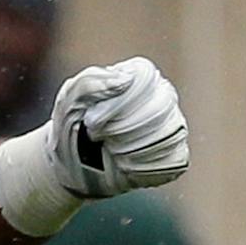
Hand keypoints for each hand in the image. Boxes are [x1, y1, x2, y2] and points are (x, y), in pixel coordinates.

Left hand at [45, 57, 189, 196]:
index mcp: (136, 76)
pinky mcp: (176, 153)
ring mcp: (172, 124)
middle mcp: (161, 95)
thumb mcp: (69, 102)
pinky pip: (173, 159)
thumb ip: (91, 82)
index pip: (145, 78)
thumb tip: (124, 79)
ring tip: (109, 150)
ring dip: (130, 148)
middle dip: (121, 128)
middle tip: (96, 137)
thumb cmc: (73, 128)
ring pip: (169, 134)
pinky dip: (143, 168)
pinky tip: (124, 166)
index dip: (116, 103)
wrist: (74, 166)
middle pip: (160, 106)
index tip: (91, 121)